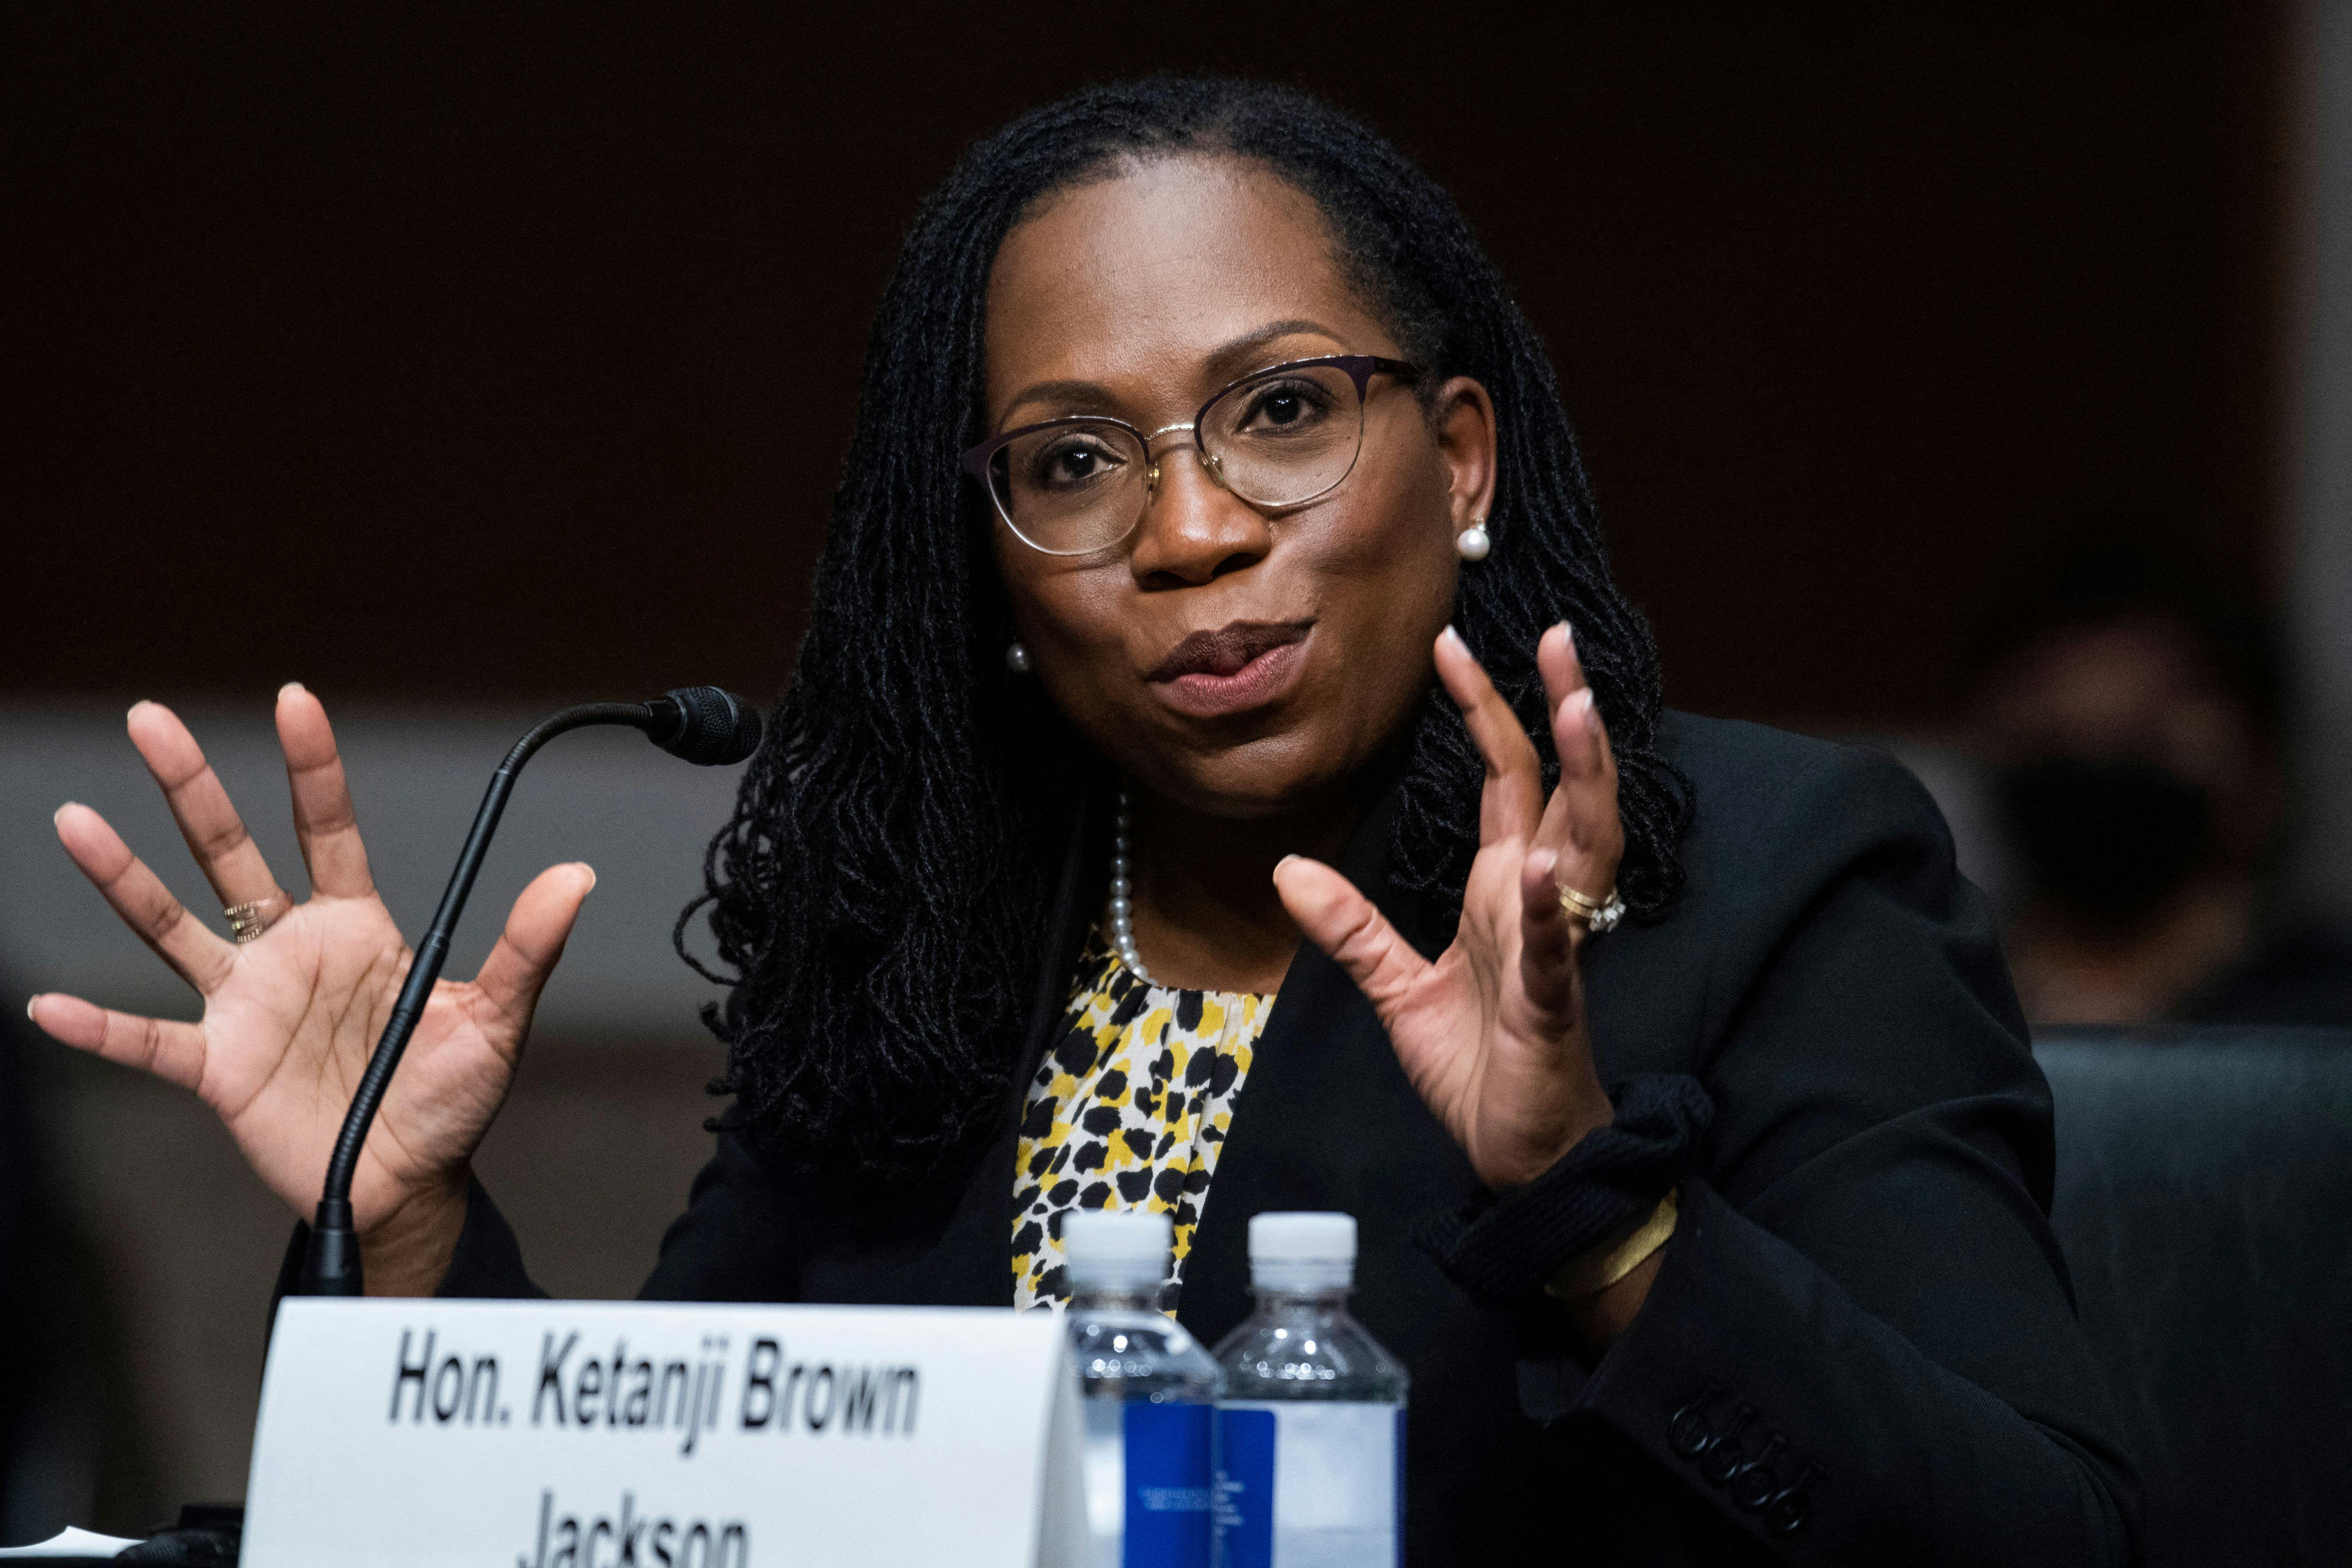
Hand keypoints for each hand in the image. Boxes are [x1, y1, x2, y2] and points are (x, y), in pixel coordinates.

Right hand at [25, 686, 595, 1292]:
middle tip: (153, 720)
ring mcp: (246, 1004)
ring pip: (174, 926)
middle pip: (232, 854)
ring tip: (76, 823)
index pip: (328, 829)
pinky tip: (51, 1006)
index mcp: (357, 929)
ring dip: (125, 878)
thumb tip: (577, 877)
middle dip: (192, 788)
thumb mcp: (497, 1019)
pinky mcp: (219, 1066)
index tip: (295, 700)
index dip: (313, 766)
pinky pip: (148, 1042)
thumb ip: (527, 948)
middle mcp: (291, 952)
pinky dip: (99, 1028)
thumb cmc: (450, 1098)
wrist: (409, 1181)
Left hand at [1275, 623, 1620, 1189]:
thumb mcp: (1396, 987)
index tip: (1453, 645)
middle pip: (1561, 788)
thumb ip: (1352, 927)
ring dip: (1586, 780)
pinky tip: (1546, 868)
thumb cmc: (1477, 1065)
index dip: (1485, 711)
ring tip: (1580, 711)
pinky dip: (1551, 910)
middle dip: (1565, 710)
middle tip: (1560, 638)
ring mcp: (1553, 950)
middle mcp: (1539, 902)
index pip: (1505, 780)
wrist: (1517, 1152)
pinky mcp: (1551, 1007)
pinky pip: (1556, 950)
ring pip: (1586, 847)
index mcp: (1505, 889)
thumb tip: (1288, 868)